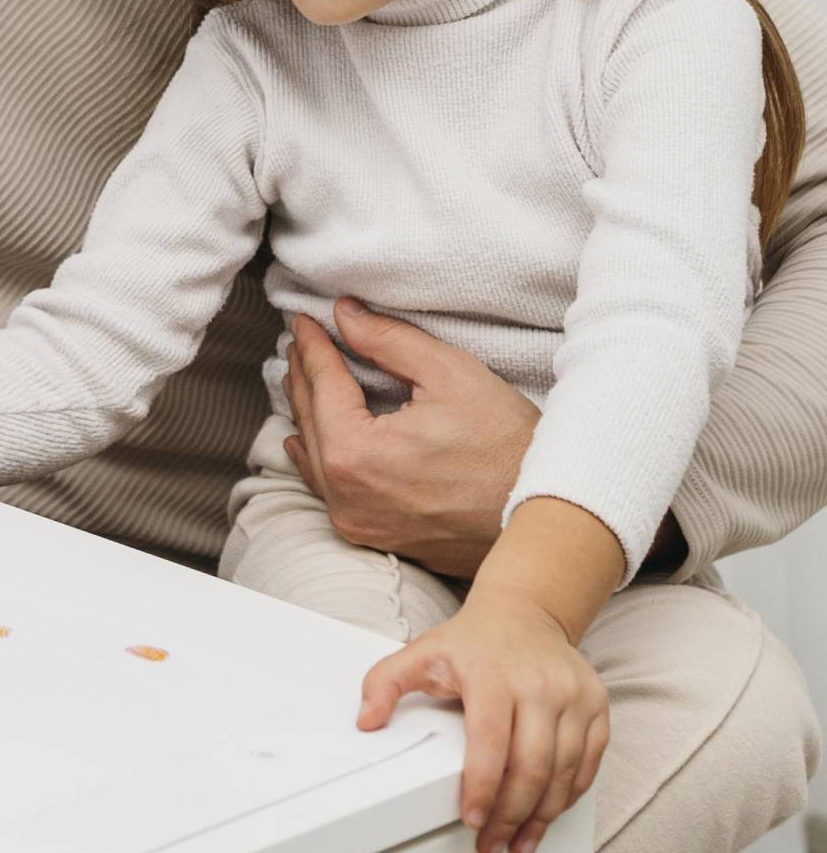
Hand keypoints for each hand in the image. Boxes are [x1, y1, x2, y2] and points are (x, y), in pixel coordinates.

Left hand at [283, 301, 539, 575]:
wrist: (551, 515)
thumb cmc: (508, 446)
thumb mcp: (449, 374)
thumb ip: (388, 340)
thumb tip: (345, 315)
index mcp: (356, 455)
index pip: (322, 385)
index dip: (312, 346)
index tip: (303, 321)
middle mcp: (347, 496)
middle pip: (310, 420)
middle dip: (304, 375)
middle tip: (300, 342)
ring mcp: (360, 523)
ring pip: (314, 456)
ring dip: (307, 413)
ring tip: (303, 377)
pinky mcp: (377, 537)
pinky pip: (330, 490)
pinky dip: (317, 456)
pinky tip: (307, 440)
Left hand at [358, 594, 609, 852]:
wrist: (524, 612)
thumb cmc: (472, 641)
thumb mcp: (421, 653)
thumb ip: (384, 683)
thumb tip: (365, 721)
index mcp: (492, 674)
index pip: (490, 742)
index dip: (483, 787)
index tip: (472, 819)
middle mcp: (539, 684)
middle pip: (531, 766)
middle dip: (510, 815)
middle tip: (492, 843)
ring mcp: (573, 695)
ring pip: (563, 773)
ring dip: (541, 816)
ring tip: (518, 842)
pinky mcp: (596, 706)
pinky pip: (588, 764)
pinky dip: (567, 796)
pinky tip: (546, 814)